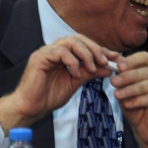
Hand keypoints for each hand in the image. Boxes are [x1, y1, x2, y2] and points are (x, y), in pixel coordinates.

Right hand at [0, 34, 117, 131]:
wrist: (32, 108)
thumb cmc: (50, 96)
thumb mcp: (76, 82)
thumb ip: (91, 72)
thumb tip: (109, 67)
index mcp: (63, 54)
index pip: (84, 44)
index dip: (100, 49)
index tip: (115, 57)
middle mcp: (54, 49)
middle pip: (78, 38)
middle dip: (95, 48)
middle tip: (105, 61)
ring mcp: (46, 52)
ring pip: (70, 42)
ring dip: (86, 54)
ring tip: (92, 68)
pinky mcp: (40, 57)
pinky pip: (60, 52)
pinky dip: (72, 61)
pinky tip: (75, 73)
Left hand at [111, 52, 147, 147]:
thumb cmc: (137, 110)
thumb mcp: (125, 91)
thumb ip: (121, 78)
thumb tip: (111, 64)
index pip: (146, 58)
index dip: (132, 60)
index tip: (117, 66)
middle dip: (129, 76)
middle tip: (114, 82)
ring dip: (132, 89)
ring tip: (118, 95)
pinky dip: (140, 100)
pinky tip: (129, 104)